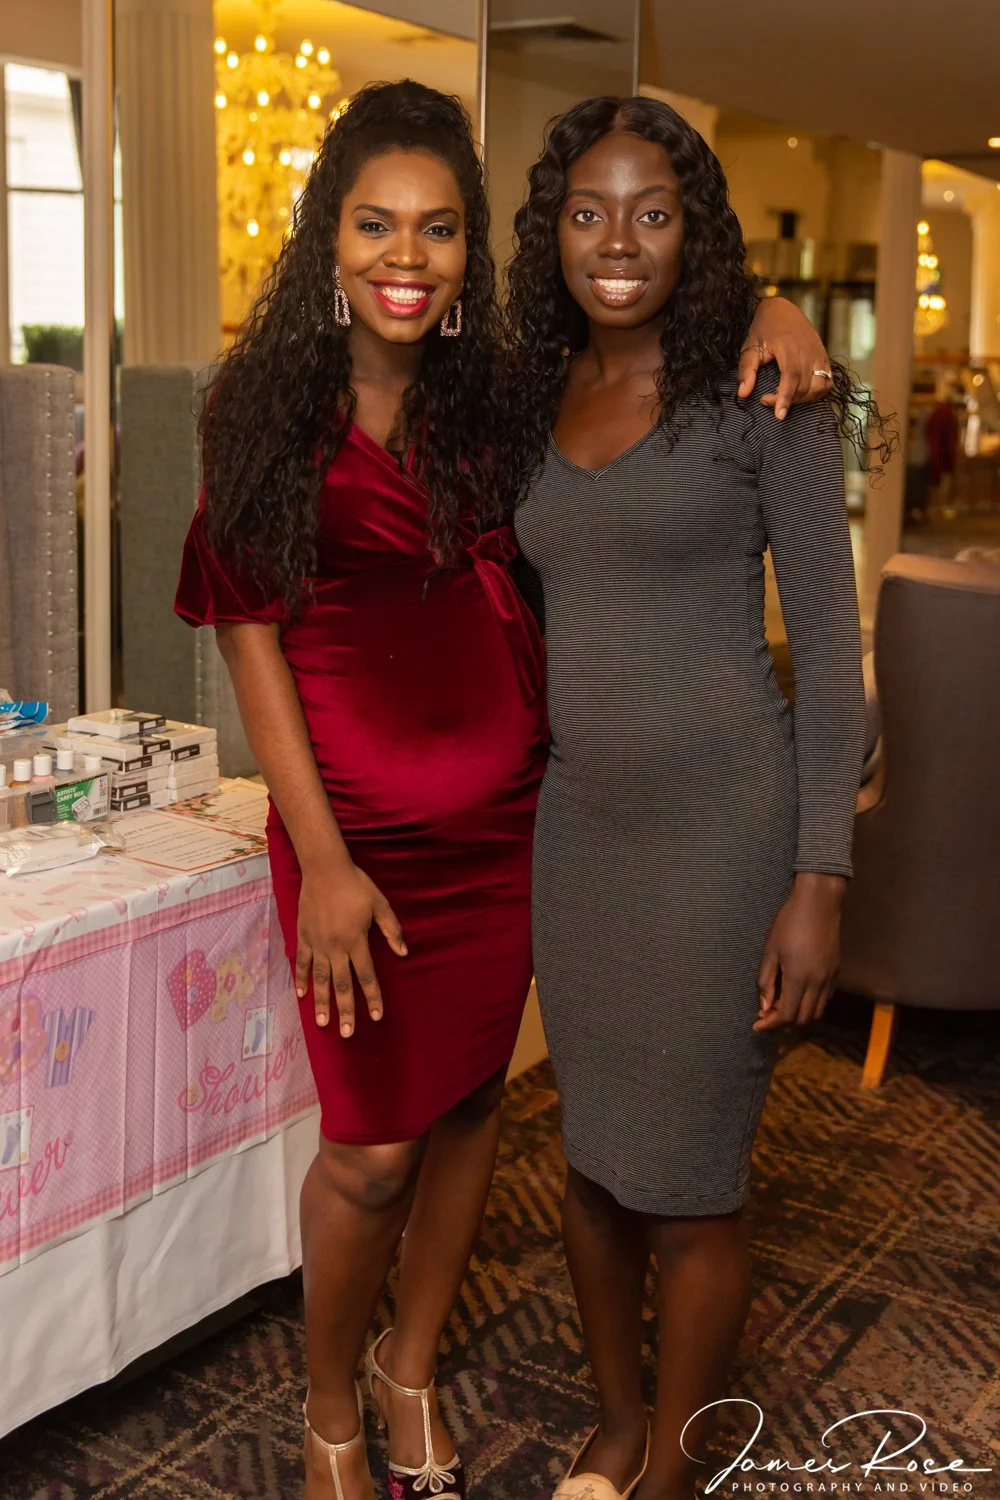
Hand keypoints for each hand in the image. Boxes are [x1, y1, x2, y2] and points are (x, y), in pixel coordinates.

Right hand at [295, 864, 406, 1037]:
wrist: (324, 869)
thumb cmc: (356, 885)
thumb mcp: (380, 904)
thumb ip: (392, 929)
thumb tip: (403, 952)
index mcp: (356, 941)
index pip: (367, 976)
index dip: (373, 997)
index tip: (377, 1016)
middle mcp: (336, 947)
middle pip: (342, 985)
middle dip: (346, 1011)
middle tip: (347, 1034)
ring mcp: (318, 943)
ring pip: (321, 979)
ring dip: (323, 1003)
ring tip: (323, 1024)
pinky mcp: (304, 936)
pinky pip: (302, 962)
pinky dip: (301, 980)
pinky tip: (302, 996)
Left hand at [738, 297, 832, 419]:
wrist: (782, 309)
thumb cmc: (763, 329)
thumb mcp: (750, 347)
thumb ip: (746, 370)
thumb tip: (743, 394)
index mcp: (788, 346)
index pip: (791, 377)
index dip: (786, 397)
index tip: (779, 415)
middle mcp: (808, 350)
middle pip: (805, 385)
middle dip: (788, 400)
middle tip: (766, 399)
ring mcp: (819, 353)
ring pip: (819, 386)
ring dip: (803, 399)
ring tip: (784, 397)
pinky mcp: (825, 356)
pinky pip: (827, 381)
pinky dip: (816, 392)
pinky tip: (800, 394)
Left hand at [754, 873, 845, 1031]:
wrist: (819, 903)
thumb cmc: (789, 923)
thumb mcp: (770, 950)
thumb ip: (766, 980)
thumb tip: (764, 1006)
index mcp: (798, 977)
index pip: (786, 1015)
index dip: (770, 1024)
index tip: (757, 1025)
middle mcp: (817, 983)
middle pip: (803, 1019)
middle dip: (783, 1023)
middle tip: (767, 1015)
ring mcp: (830, 978)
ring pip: (817, 1012)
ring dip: (799, 1016)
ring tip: (782, 1007)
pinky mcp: (836, 972)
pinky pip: (825, 999)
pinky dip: (812, 1004)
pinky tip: (799, 994)